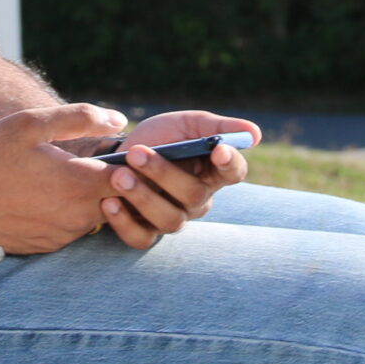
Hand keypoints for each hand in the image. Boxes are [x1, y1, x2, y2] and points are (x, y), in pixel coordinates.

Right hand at [0, 102, 126, 252]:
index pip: (133, 178)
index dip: (134, 163)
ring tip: (65, 175)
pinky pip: (71, 229)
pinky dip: (68, 213)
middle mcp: (77, 217)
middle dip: (115, 181)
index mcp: (80, 184)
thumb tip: (120, 119)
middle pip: (118, 200)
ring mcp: (62, 236)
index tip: (125, 150)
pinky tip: (45, 196)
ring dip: (90, 197)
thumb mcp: (31, 123)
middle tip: (95, 160)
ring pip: (96, 215)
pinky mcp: (47, 248)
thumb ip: (79, 118)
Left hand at [99, 108, 260, 249]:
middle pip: (194, 196)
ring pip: (170, 220)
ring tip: (119, 176)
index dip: (230, 164)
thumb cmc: (160, 137)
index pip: (233, 173)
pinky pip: (142, 238)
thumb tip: (254, 134)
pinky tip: (110, 202)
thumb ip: (217, 127)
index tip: (218, 150)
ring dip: (143, 197)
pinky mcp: (146, 233)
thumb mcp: (185, 124)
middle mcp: (197, 200)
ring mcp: (173, 218)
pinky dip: (124, 222)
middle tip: (137, 153)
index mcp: (213, 172)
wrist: (119, 154)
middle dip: (164, 174)